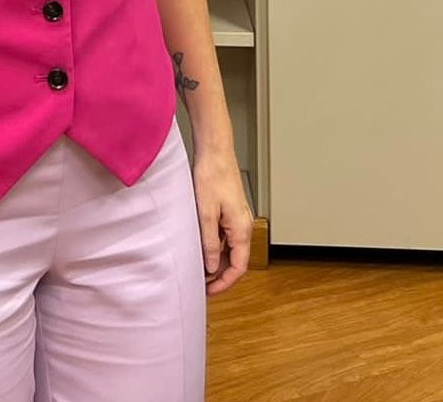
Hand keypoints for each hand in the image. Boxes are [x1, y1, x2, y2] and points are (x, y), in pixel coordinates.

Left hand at [192, 146, 252, 294]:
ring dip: (218, 261)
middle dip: (221, 275)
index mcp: (241, 229)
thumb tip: (212, 267)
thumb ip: (210, 242)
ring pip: (231, 249)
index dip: (224, 283)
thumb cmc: (211, 176)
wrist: (215, 151)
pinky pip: (226, 236)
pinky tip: (201, 247)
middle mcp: (244, 225)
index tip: (210, 292)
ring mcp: (238, 218)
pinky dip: (216, 246)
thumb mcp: (205, 213)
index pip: (239, 267)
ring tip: (199, 268)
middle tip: (202, 284)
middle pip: (236, 260)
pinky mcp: (231, 211)